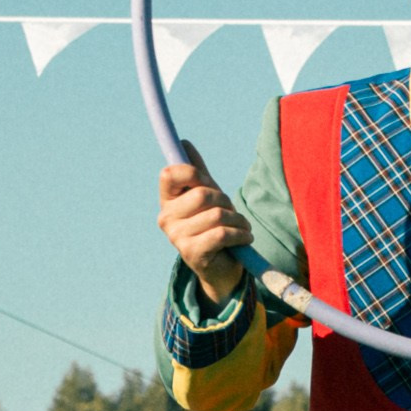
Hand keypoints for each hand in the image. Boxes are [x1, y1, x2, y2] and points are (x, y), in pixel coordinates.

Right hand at [157, 145, 250, 306]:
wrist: (223, 268)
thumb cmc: (214, 226)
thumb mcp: (208, 197)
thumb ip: (198, 172)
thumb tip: (184, 143)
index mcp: (168, 200)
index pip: (171, 174)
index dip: (194, 172)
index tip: (209, 182)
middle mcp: (166, 218)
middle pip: (204, 194)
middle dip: (227, 201)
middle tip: (233, 212)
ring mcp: (177, 237)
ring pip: (218, 214)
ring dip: (239, 220)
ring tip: (241, 228)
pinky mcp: (192, 253)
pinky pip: (223, 233)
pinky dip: (241, 234)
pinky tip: (244, 239)